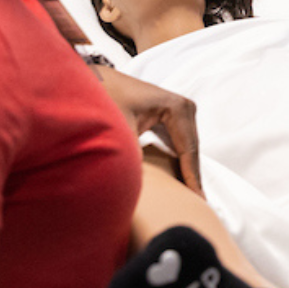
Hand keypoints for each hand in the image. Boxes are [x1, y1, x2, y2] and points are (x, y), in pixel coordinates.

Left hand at [91, 67, 201, 193]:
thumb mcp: (118, 130)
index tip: (197, 202)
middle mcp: (183, 107)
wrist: (90, 82)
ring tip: (189, 197)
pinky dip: (176, 162)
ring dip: (185, 170)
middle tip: (196, 205)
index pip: (189, 150)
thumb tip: (139, 187)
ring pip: (185, 148)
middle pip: (191, 150)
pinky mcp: (167, 117)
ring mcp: (176, 111)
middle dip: (191, 177)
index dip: (191, 178)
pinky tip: (176, 179)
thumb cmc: (104, 101)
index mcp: (177, 107)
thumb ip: (133, 157)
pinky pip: (176, 144)